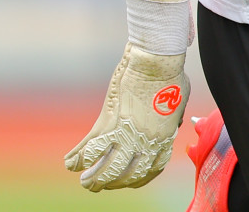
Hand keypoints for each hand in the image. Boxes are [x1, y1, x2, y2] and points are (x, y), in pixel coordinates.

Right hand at [65, 43, 190, 190]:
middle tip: (98, 185)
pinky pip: (90, 147)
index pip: (149, 170)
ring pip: (107, 167)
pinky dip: (78, 157)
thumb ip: (171, 119)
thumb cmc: (169, 75)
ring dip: (93, 177)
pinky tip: (70, 162)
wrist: (155, 62)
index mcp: (163, 138)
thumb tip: (172, 122)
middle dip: (111, 183)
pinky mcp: (108, 122)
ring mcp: (126, 134)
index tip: (127, 181)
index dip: (136, 179)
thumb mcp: (178, 103)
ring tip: (84, 180)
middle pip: (126, 174)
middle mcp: (145, 142)